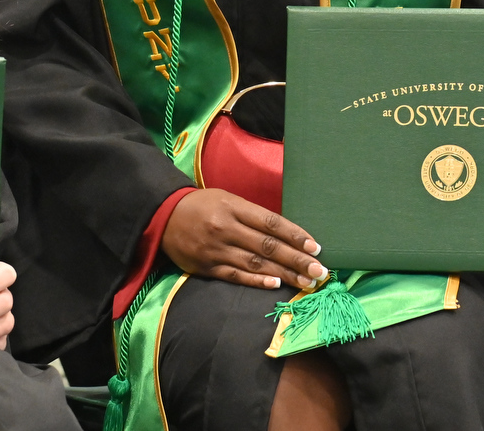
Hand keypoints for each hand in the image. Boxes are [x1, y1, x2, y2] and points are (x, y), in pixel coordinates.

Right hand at [161, 189, 327, 290]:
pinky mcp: (207, 267)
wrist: (163, 216)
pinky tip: (275, 285)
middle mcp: (226, 228)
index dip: (295, 236)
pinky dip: (257, 281)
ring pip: (255, 264)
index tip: (316, 247)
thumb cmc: (203, 205)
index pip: (271, 222)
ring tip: (305, 282)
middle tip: (319, 271)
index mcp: (234, 207)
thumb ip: (253, 215)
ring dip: (283, 274)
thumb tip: (286, 233)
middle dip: (296, 260)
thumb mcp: (228, 199)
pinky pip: (236, 276)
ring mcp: (216, 249)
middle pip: (267, 246)